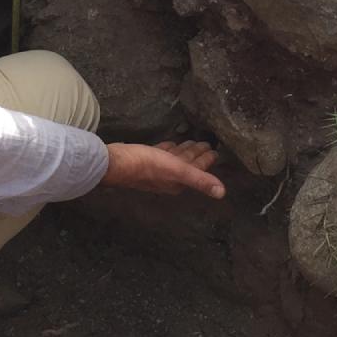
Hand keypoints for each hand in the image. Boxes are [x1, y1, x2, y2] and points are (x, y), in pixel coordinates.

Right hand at [102, 140, 224, 199]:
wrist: (114, 163)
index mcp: (178, 182)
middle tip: (206, 142)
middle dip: (197, 154)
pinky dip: (168, 149)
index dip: (207, 160)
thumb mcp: (177, 171)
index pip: (198, 169)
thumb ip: (199, 180)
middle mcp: (168, 178)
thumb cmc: (146, 165)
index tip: (215, 150)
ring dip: (184, 152)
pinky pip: (161, 155)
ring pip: (174, 160)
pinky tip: (169, 145)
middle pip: (187, 164)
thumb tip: (222, 193)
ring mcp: (155, 170)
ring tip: (191, 142)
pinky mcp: (144, 160)